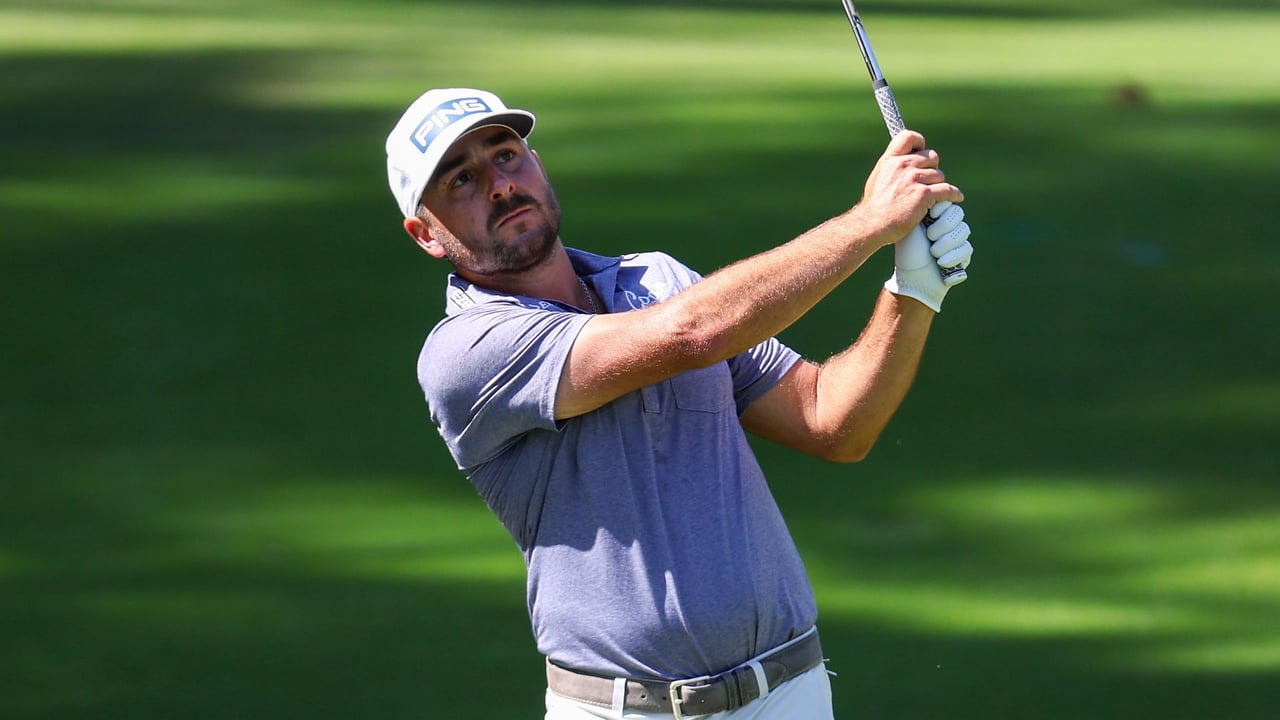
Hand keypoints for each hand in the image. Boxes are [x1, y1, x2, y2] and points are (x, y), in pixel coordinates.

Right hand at [860, 131, 963, 246]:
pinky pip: (947, 190)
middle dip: (932, 168)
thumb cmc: (874, 206)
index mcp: (890, 160)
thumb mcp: (878, 178)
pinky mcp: (924, 194)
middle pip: (932, 157)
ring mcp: (914, 179)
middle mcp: (903, 165)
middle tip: (928, 181)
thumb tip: (905, 162)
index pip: (908, 137)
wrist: (873, 224)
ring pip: (939, 175)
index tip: (921, 152)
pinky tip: (956, 197)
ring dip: (938, 185)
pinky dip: (954, 194)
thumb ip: (892, 167)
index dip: (919, 142)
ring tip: (934, 196)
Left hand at [884, 202, 972, 312]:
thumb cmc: (908, 251)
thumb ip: (922, 207)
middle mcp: (949, 225)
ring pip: (963, 231)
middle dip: (943, 226)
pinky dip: (952, 256)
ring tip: (932, 252)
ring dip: (946, 243)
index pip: (947, 202)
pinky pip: (967, 248)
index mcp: (935, 215)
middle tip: (929, 236)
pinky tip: (940, 262)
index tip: (930, 216)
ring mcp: (958, 239)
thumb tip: (931, 189)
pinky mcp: (964, 254)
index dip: (940, 209)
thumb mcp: (912, 225)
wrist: (911, 277)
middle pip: (957, 214)